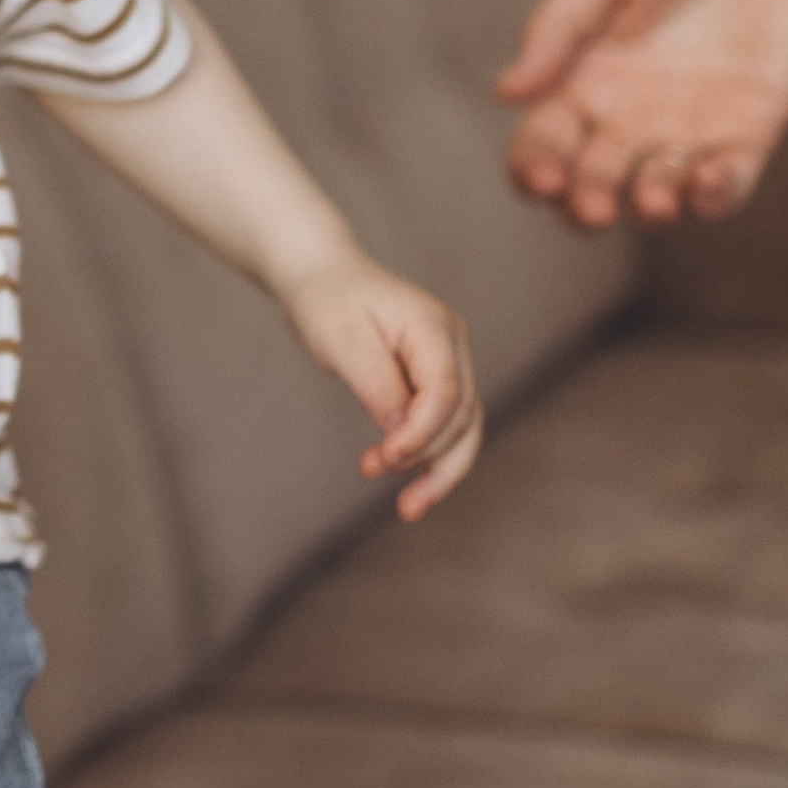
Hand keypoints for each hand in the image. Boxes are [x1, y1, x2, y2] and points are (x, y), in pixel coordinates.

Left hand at [281, 250, 481, 521]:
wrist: (323, 278)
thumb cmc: (327, 302)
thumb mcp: (342, 340)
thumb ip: (376, 384)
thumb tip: (401, 431)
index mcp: (433, 327)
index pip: (445, 392)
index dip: (420, 433)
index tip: (382, 459)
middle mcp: (452, 344)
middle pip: (462, 415)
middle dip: (424, 455)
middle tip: (369, 471)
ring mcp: (450, 361)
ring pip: (464, 428)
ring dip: (438, 470)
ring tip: (407, 509)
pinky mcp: (436, 379)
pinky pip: (446, 426)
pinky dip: (432, 459)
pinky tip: (413, 491)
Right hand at [496, 0, 787, 229]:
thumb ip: (559, 26)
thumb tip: (505, 92)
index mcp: (583, 77)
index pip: (542, 143)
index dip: (533, 169)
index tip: (543, 177)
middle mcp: (629, 113)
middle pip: (591, 181)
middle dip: (585, 204)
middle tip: (594, 206)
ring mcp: (690, 126)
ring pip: (656, 193)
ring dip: (649, 207)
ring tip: (652, 199)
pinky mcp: (750, 128)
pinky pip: (729, 182)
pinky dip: (715, 196)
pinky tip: (706, 182)